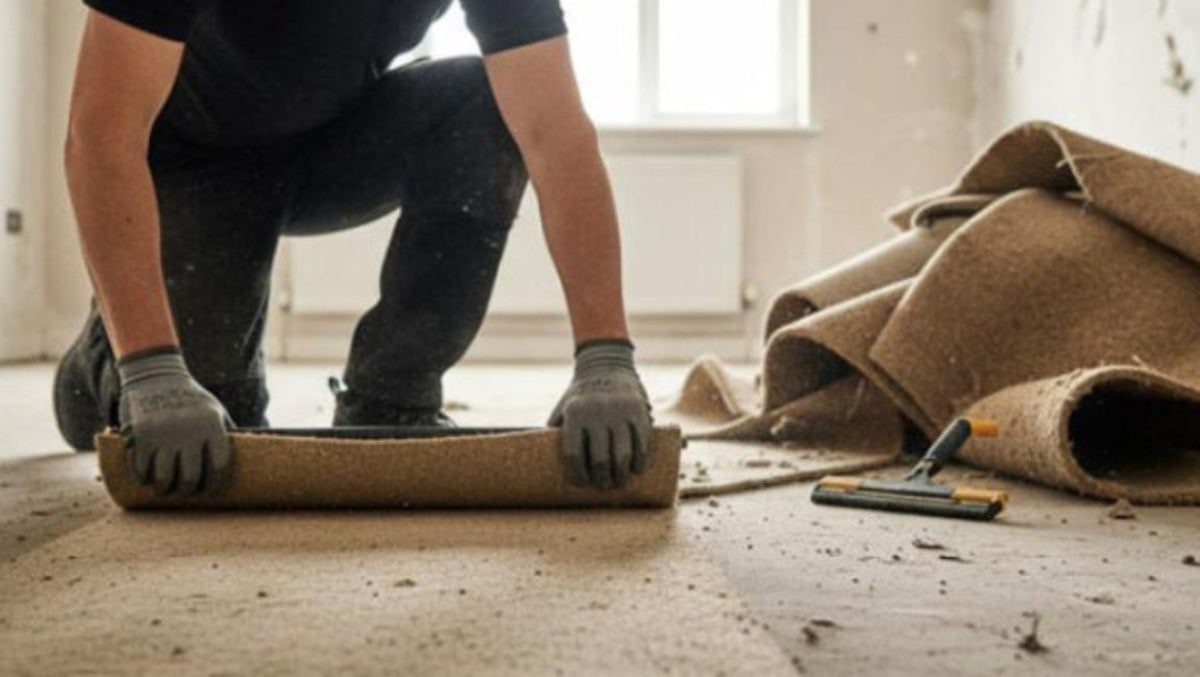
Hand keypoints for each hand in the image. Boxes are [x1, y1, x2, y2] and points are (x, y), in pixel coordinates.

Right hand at [117, 348, 233, 494]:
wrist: (155, 374)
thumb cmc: (191, 398)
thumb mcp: (214, 410)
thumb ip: (226, 433)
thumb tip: (245, 459)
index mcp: (211, 426)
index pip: (219, 466)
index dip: (215, 484)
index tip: (210, 490)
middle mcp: (188, 432)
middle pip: (191, 478)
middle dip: (189, 490)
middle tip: (186, 491)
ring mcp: (162, 435)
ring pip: (164, 480)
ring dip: (165, 489)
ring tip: (166, 488)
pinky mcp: (140, 436)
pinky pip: (141, 471)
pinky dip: (144, 479)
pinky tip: (148, 478)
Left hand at [548, 341, 653, 488]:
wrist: (605, 365)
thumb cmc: (580, 395)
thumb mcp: (563, 408)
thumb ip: (555, 432)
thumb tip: (540, 463)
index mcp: (574, 413)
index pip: (574, 454)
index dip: (578, 474)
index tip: (583, 484)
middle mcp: (596, 412)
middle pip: (599, 459)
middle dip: (602, 479)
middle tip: (603, 487)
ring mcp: (619, 411)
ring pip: (622, 454)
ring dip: (621, 475)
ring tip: (619, 483)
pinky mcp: (638, 410)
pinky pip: (641, 442)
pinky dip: (639, 459)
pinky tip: (635, 469)